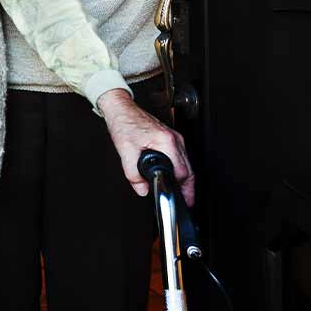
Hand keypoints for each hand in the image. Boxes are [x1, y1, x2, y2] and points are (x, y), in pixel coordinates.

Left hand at [97, 88, 195, 206]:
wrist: (122, 110)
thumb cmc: (124, 124)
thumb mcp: (125, 151)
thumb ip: (133, 174)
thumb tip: (142, 189)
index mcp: (166, 142)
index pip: (182, 172)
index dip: (183, 188)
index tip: (185, 199)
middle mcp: (174, 139)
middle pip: (188, 169)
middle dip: (188, 186)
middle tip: (187, 200)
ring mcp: (174, 137)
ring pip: (186, 162)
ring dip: (185, 177)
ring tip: (182, 191)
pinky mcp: (171, 137)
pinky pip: (180, 156)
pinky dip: (179, 167)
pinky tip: (175, 175)